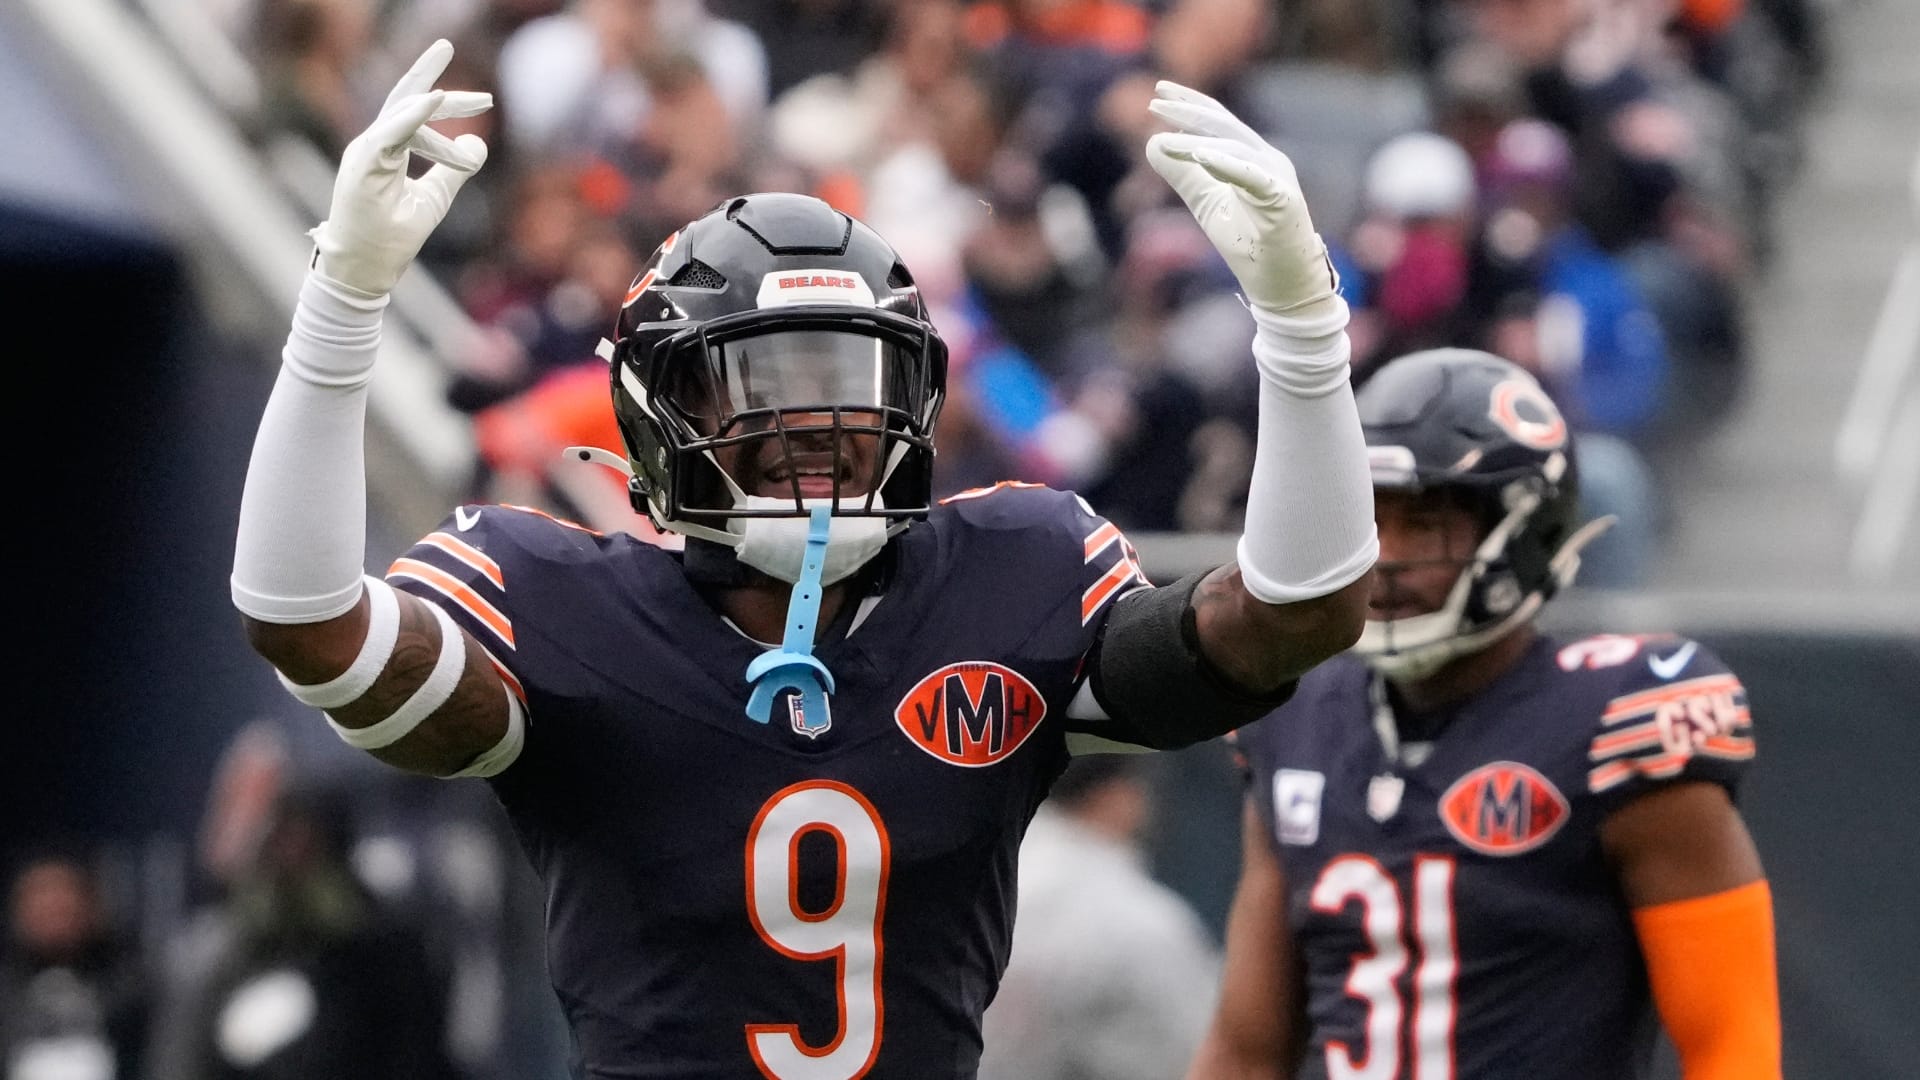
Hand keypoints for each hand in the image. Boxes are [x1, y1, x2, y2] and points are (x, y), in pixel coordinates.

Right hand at [309, 39, 491, 296]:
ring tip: (476, 99)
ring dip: (433, 101)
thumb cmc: (392, 237)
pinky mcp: (363, 168)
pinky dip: (411, 117)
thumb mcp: (434, 198)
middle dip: (430, 75)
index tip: (487, 101)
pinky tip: (433, 99)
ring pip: (398, 114)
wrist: (366, 271)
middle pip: (403, 100)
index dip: (451, 104)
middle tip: (450, 47)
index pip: (416, 112)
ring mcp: (364, 154)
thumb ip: (454, 170)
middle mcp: (373, 146)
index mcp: (387, 150)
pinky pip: (388, 134)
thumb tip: (481, 143)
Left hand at [1145, 81, 1339, 319]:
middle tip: (1154, 100)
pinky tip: (1201, 157)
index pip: (1218, 123)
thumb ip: (1184, 175)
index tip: (1158, 93)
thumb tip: (1151, 144)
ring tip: (1165, 139)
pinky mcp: (1284, 202)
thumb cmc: (1249, 245)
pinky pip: (1254, 178)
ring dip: (1197, 143)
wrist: (1282, 286)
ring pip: (1234, 150)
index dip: (1190, 105)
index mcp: (1251, 158)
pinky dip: (1228, 165)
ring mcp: (1278, 179)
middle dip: (1188, 112)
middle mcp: (1267, 160)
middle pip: (1225, 127)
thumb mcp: (1206, 204)